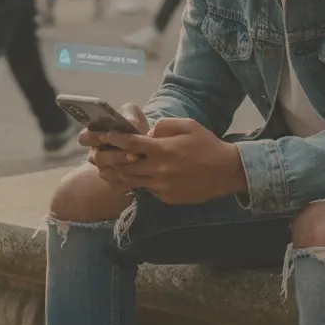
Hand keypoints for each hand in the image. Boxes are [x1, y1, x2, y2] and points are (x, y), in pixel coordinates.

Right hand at [81, 103, 148, 181]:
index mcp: (93, 134)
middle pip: (98, 158)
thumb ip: (129, 114)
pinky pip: (116, 183)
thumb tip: (131, 123)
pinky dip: (127, 177)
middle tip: (133, 152)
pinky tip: (140, 171)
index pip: (84, 138)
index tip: (107, 135)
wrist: (146, 143)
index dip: (93, 138)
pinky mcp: (113, 181)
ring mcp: (103, 168)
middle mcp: (95, 153)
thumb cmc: (133, 124)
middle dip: (115, 155)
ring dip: (123, 166)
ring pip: (108, 171)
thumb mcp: (132, 113)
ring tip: (138, 159)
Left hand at [92, 118, 246, 204]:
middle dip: (110, 158)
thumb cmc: (207, 144)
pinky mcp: (166, 198)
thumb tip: (147, 134)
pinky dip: (138, 182)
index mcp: (163, 150)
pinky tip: (133, 176)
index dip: (115, 138)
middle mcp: (159, 170)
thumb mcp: (188, 125)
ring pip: (132, 181)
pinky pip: (146, 189)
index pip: (131, 144)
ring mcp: (162, 187)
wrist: (225, 172)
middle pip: (125, 166)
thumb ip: (164, 126)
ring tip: (109, 167)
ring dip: (119, 173)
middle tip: (98, 153)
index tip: (105, 134)